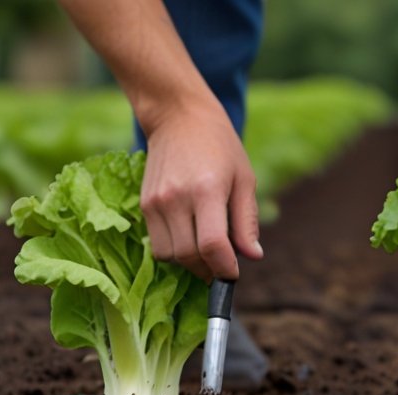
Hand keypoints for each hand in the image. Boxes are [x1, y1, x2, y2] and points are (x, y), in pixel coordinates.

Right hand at [140, 103, 262, 280]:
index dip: (224, 268)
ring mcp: (156, 202)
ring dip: (188, 263)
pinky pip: (157, 244)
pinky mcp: (144, 204)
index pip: (212, 245)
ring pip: (169, 256)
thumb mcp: (244, 179)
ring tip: (205, 252)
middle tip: (221, 265)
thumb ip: (246, 221)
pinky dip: (174, 250)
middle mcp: (176, 198)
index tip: (233, 273)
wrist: (178, 117)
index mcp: (207, 190)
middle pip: (189, 256)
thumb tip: (253, 256)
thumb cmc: (220, 147)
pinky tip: (189, 238)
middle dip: (208, 270)